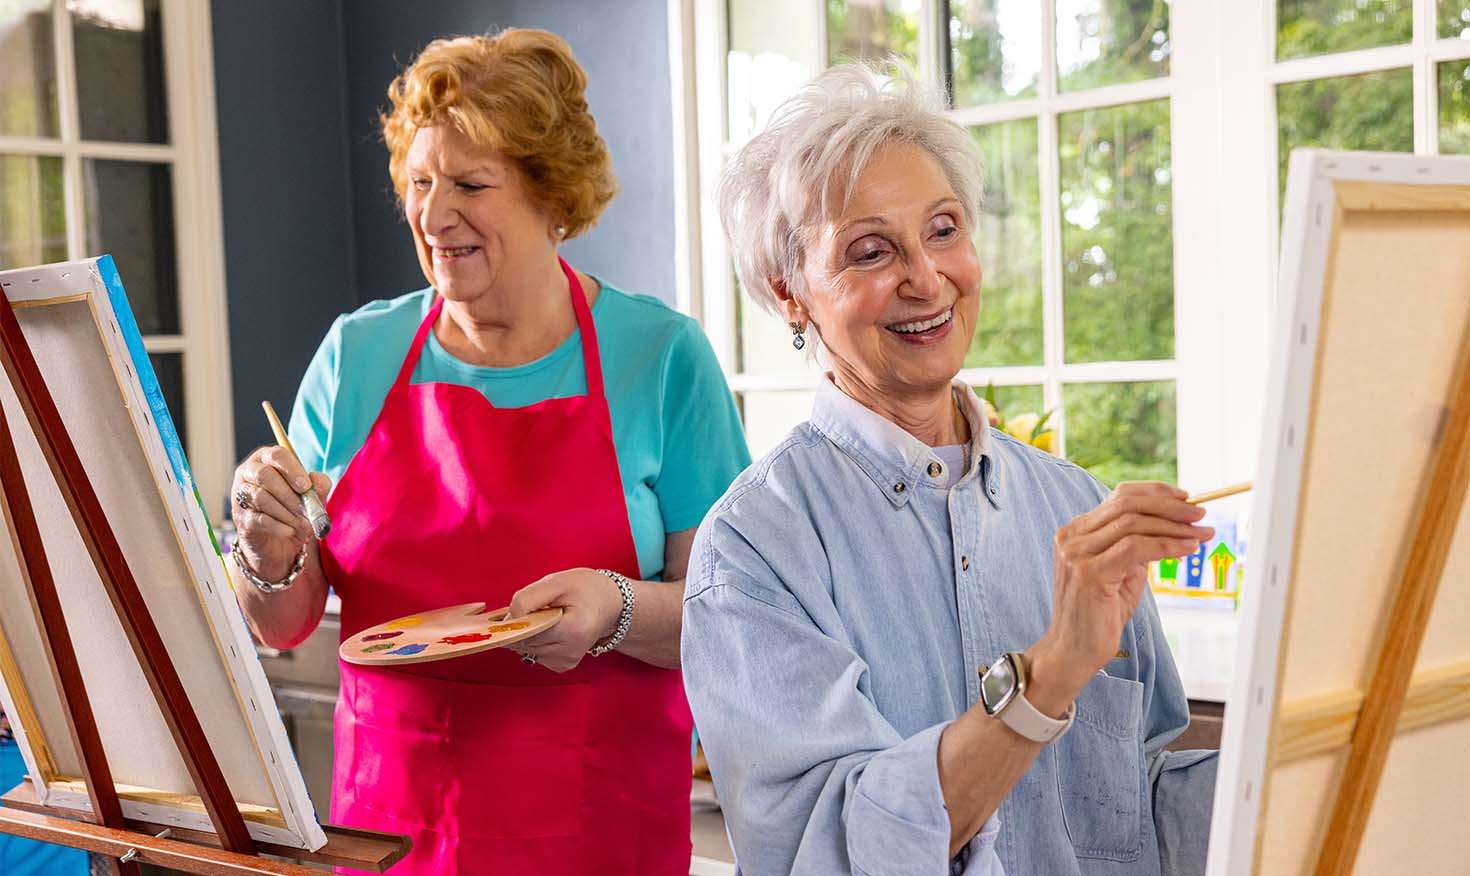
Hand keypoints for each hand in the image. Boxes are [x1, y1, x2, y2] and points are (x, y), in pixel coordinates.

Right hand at [231, 446, 331, 580]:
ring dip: (286, 512)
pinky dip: (278, 526)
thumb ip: (318, 485)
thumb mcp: (311, 496)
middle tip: (306, 510)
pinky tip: (290, 531)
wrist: (279, 541)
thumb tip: (316, 481)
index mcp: (267, 460)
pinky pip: (258, 519)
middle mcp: (249, 473)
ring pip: (261, 497)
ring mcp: (241, 496)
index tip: (306, 487)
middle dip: (289, 494)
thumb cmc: (294, 509)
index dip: (293, 470)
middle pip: (265, 475)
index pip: (277, 455)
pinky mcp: (241, 519)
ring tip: (303, 524)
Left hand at [505, 568, 623, 672]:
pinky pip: (534, 654)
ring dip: (528, 632)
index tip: (522, 606)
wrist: (610, 604)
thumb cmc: (586, 589)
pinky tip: (550, 628)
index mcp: (572, 630)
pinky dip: (535, 640)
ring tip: (547, 616)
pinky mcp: (563, 665)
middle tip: (537, 607)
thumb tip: (507, 620)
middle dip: (521, 625)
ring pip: (525, 649)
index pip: (525, 632)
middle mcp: (570, 652)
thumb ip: (528, 598)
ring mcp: (566, 662)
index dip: (516, 619)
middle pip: (522, 642)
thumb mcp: (557, 581)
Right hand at [1027, 482, 1212, 713]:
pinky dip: (1167, 545)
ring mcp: (1077, 553)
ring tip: (1200, 533)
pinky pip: (1136, 548)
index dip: (1156, 493)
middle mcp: (1073, 537)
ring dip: (1174, 526)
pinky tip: (1187, 549)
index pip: (1119, 497)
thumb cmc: (1097, 617)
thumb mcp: (1120, 573)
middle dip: (1170, 506)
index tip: (1186, 499)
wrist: (1073, 652)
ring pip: (1134, 523)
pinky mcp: (1090, 572)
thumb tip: (1172, 529)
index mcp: (1076, 532)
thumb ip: (1136, 548)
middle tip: (1200, 513)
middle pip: (1128, 504)